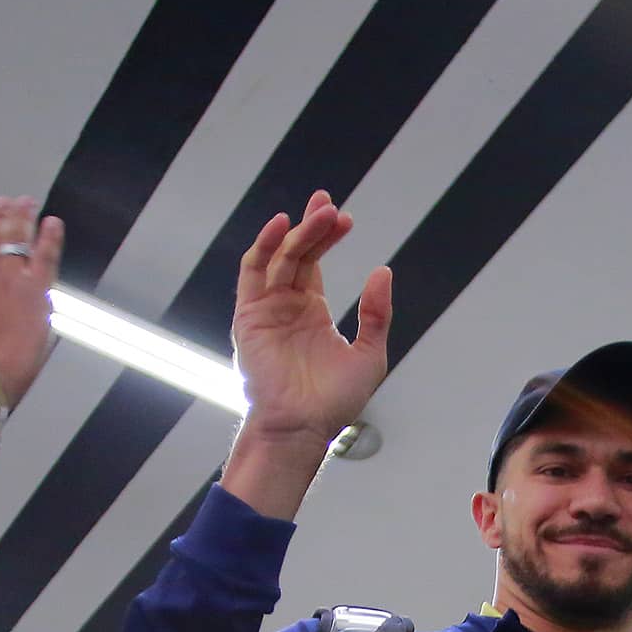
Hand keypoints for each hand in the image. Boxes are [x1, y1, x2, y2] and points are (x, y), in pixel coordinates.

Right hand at [230, 191, 392, 443]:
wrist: (302, 426)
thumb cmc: (332, 401)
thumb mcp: (369, 354)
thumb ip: (376, 314)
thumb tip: (382, 271)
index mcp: (311, 311)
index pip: (315, 261)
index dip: (327, 236)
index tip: (345, 218)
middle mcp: (286, 305)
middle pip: (297, 252)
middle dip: (313, 225)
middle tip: (330, 204)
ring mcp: (266, 308)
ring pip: (278, 257)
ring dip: (298, 232)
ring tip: (321, 213)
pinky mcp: (249, 316)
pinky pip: (252, 272)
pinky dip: (263, 245)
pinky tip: (281, 225)